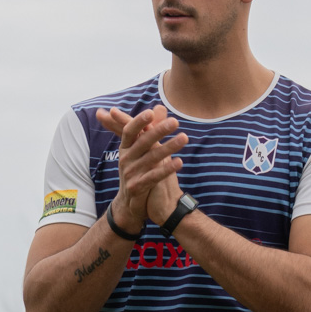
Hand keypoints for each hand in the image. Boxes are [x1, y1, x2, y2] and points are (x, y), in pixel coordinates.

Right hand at [95, 104, 186, 229]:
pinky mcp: (137, 187)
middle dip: (159, 131)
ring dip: (169, 147)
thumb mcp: (142, 150)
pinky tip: (180, 162)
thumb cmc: (138, 172)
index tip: (150, 113)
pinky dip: (167, 169)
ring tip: (185, 138)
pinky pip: (154, 177)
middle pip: (143, 142)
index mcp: (125, 148)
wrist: (130, 204)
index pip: (129, 131)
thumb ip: (151, 128)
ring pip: (152, 158)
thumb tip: (159, 107)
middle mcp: (125, 159)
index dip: (138, 121)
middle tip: (175, 122)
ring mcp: (130, 174)